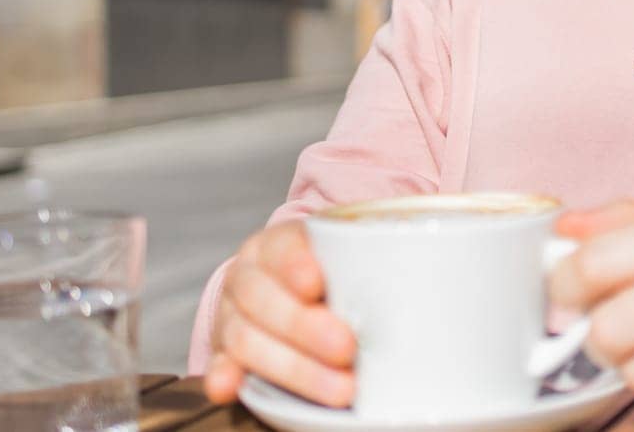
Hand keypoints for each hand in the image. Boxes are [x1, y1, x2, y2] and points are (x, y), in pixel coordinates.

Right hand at [203, 222, 357, 406]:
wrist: (287, 285)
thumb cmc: (328, 271)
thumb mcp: (343, 253)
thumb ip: (362, 263)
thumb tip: (413, 283)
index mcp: (274, 245)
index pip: (281, 248)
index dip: (294, 264)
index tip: (316, 284)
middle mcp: (246, 277)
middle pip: (262, 299)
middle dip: (304, 327)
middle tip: (347, 347)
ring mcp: (230, 314)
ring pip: (245, 338)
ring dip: (292, 367)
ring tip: (339, 388)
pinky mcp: (224, 351)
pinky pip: (219, 364)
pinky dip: (224, 376)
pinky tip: (232, 388)